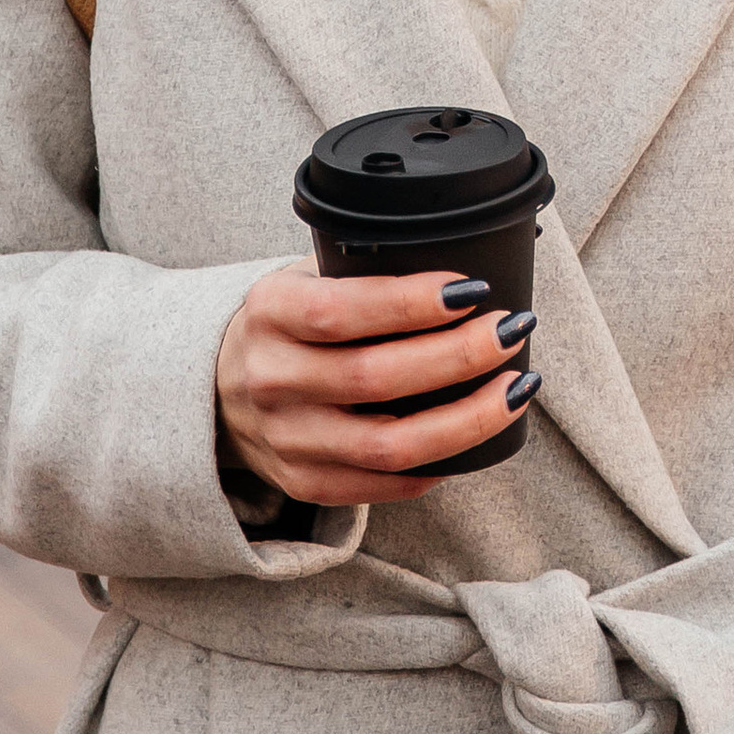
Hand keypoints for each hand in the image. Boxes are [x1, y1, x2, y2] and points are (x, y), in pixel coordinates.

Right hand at [217, 264, 538, 505]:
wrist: (216, 388)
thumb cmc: (287, 323)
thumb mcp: (306, 277)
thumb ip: (367, 268)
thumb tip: (475, 247)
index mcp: (270, 313)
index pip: (342, 311)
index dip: (413, 304)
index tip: (474, 290)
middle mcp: (271, 379)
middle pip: (377, 378)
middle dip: (461, 355)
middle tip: (512, 329)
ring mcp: (286, 439)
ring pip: (390, 446)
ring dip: (468, 419)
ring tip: (516, 387)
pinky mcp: (304, 482)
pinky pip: (384, 485)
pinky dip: (441, 463)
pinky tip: (478, 435)